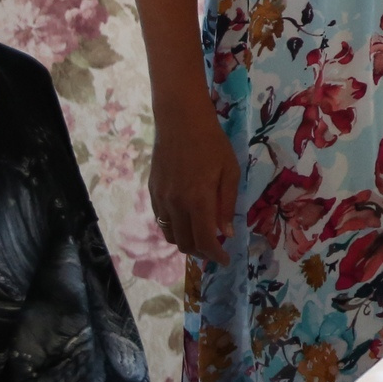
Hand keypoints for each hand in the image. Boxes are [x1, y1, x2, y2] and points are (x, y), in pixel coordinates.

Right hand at [148, 95, 238, 261]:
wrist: (180, 121)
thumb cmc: (212, 143)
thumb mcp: (230, 172)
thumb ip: (227, 204)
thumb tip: (225, 233)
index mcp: (198, 200)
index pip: (204, 240)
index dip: (215, 255)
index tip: (225, 260)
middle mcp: (175, 204)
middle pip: (185, 243)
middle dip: (202, 252)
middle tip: (216, 248)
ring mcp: (160, 199)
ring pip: (170, 235)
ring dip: (186, 242)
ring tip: (201, 237)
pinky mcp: (152, 191)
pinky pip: (161, 220)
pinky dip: (174, 228)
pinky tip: (186, 221)